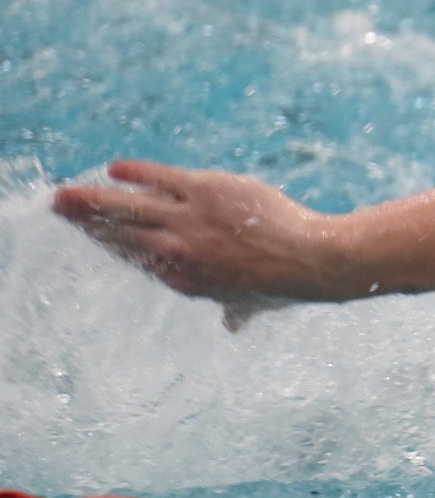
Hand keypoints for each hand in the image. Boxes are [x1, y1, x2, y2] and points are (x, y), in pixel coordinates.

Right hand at [50, 160, 351, 320]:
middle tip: (60, 209)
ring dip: (93, 200)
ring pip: (129, 207)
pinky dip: (136, 174)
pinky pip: (160, 179)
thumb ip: (236, 312)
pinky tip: (115, 169)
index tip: (96, 234)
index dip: (113, 245)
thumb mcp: (252, 305)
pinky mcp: (204, 192)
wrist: (311, 260)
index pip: (137, 259)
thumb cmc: (286, 284)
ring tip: (66, 194)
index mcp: (184, 280)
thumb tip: (234, 328)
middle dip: (87, 222)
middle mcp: (177, 253)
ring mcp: (188, 221)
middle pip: (121, 234)